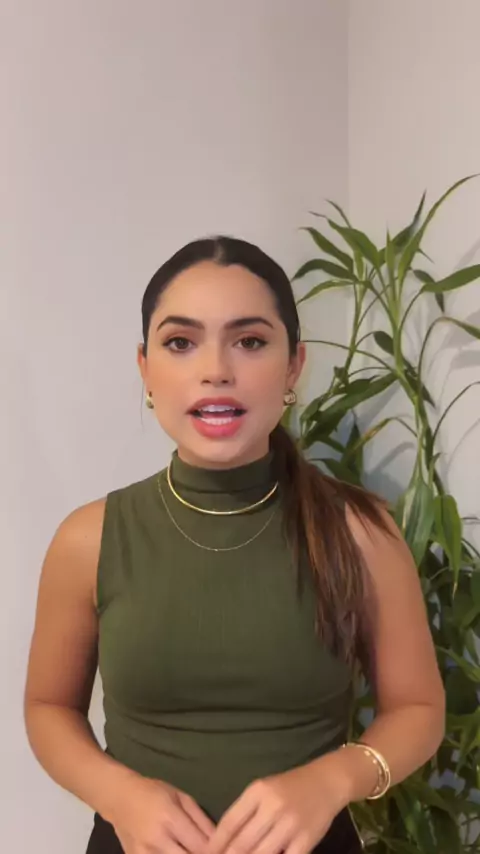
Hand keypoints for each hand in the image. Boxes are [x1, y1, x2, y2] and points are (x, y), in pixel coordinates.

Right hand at [111, 773, 215, 853]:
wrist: (119, 798)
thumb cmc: (153, 792)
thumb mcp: (181, 797)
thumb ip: (202, 820)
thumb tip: (222, 841)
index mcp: (170, 819)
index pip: (200, 847)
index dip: (216, 853)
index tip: (225, 850)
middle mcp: (156, 840)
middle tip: (211, 852)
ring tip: (191, 849)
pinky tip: (177, 851)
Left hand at [205, 758, 346, 853]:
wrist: (326, 781)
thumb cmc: (290, 786)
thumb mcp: (263, 789)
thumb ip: (245, 812)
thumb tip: (222, 840)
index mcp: (257, 791)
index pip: (229, 824)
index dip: (215, 845)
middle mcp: (272, 807)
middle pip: (241, 844)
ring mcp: (290, 825)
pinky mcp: (306, 840)